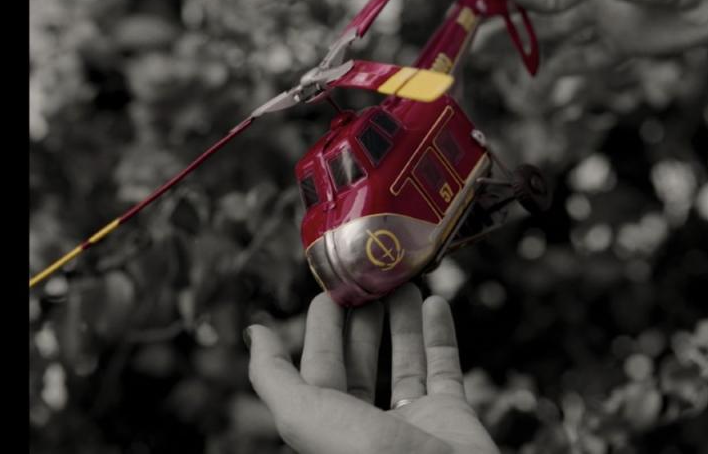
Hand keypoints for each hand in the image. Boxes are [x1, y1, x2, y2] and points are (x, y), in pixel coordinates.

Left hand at [245, 285, 498, 453]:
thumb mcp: (304, 415)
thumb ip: (274, 376)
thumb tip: (254, 333)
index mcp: (329, 428)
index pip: (321, 368)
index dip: (322, 328)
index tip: (332, 288)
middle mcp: (369, 427)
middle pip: (361, 363)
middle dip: (362, 320)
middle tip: (369, 279)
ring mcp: (413, 423)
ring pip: (405, 362)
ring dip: (402, 321)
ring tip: (403, 283)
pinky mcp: (453, 418)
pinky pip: (445, 370)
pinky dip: (440, 336)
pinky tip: (436, 303)